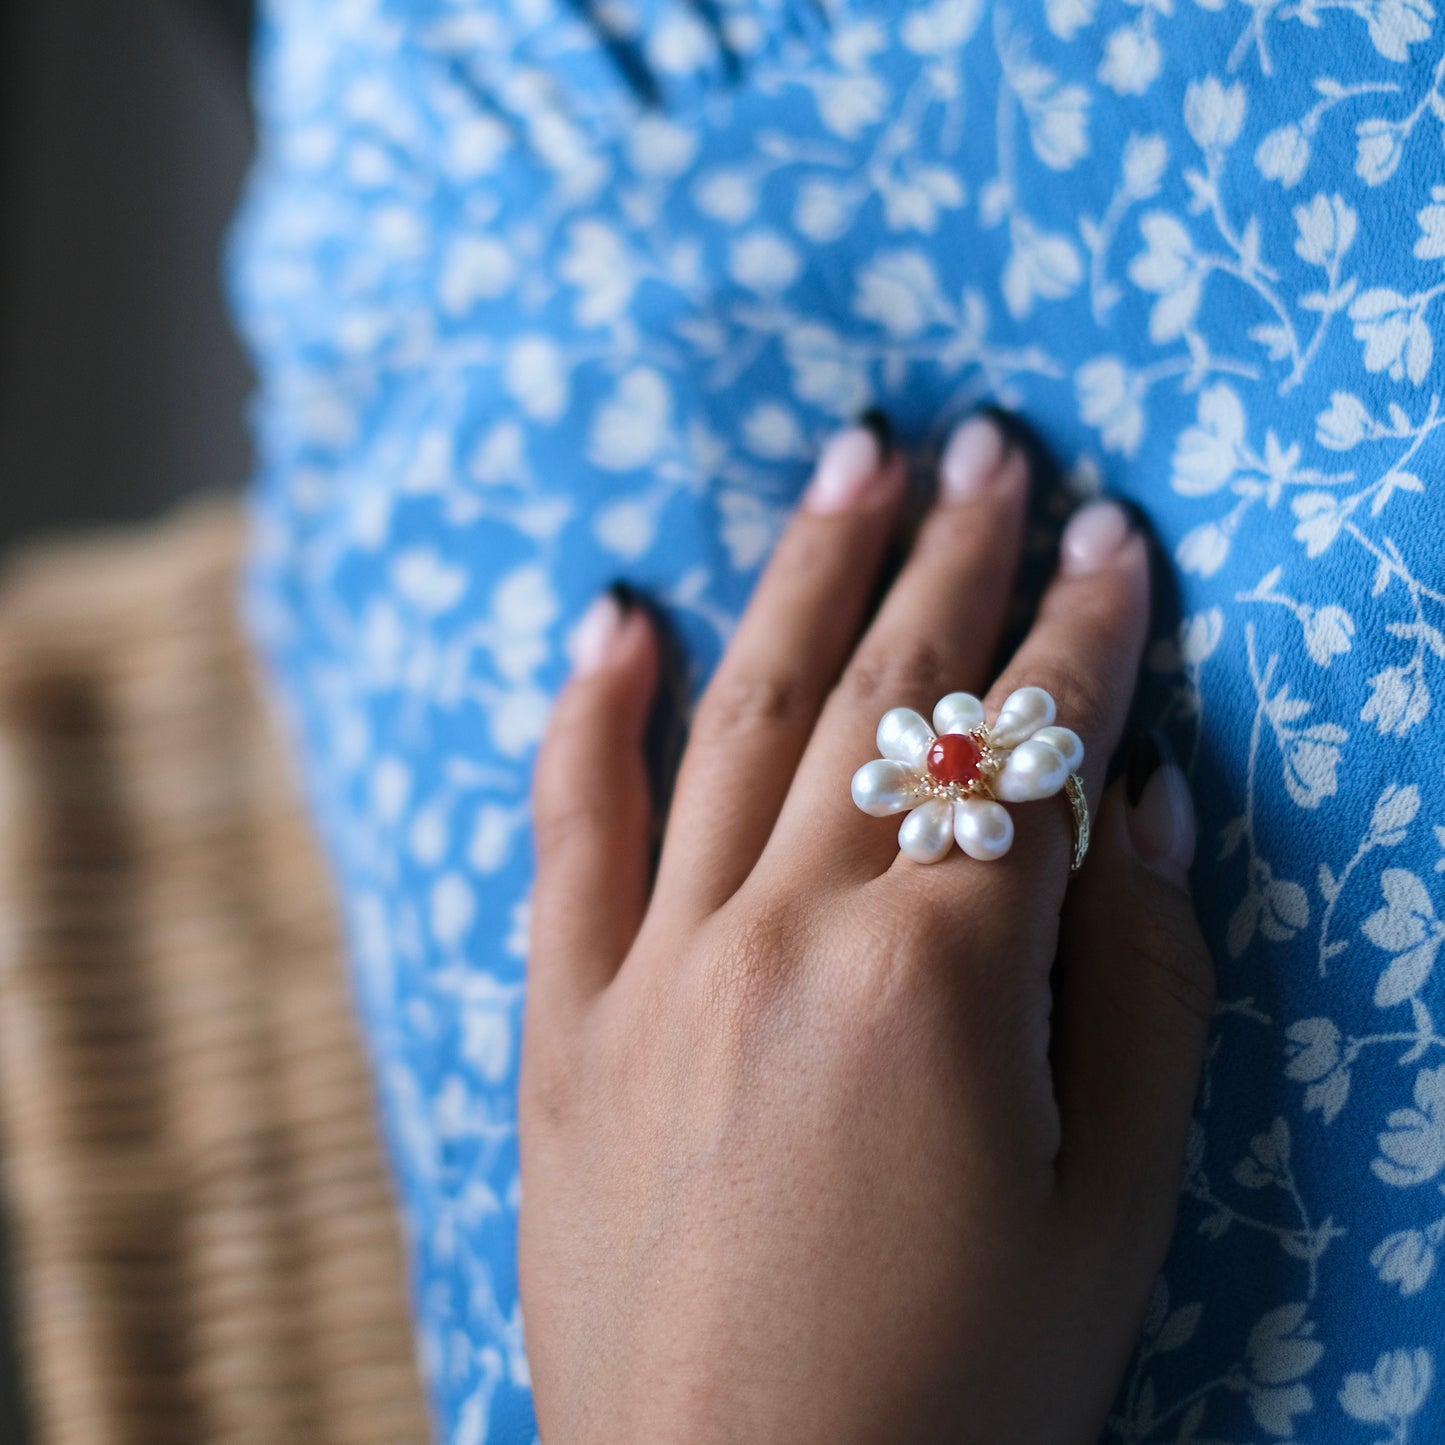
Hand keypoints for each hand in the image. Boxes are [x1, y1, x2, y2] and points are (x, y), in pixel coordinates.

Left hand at [519, 415, 1213, 1443]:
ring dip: (805, 580)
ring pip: (740, 722)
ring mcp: (658, 969)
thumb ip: (1139, 981)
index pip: (1025, 752)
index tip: (1113, 540)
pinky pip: (567, 835)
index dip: (1084, 638)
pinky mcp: (566, 1022)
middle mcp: (784, 935)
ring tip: (852, 464)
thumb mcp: (1114, 1205)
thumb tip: (1139, 796)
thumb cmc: (960, 1391)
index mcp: (936, 977)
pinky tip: (614, 616)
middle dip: (954, 561)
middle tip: (991, 445)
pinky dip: (585, 714)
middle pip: (886, 699)